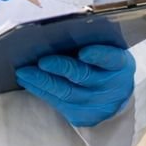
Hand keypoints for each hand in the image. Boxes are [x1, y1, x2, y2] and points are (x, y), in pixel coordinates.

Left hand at [15, 44, 135, 126]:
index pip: (111, 58)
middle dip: (61, 68)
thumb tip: (59, 30)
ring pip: (66, 92)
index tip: (83, 52)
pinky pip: (58, 103)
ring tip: (24, 71)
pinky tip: (28, 81)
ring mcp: (97, 104)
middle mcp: (111, 86)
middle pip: (84, 77)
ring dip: (42, 81)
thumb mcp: (108, 50)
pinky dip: (41, 91)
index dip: (98, 55)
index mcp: (120, 64)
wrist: (115, 96)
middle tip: (41, 61)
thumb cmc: (104, 64)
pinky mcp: (81, 116)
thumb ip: (92, 41)